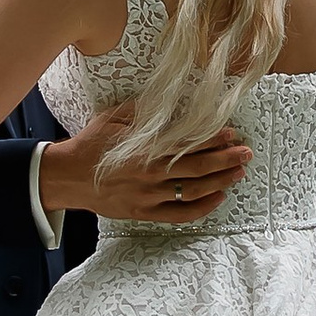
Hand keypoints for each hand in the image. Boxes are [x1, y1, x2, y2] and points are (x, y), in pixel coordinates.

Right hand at [38, 105, 250, 223]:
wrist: (68, 177)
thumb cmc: (90, 144)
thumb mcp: (113, 118)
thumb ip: (142, 112)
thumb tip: (168, 101)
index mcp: (144, 149)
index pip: (188, 144)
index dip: (213, 139)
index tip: (231, 133)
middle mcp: (150, 175)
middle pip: (198, 169)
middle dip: (226, 160)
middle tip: (246, 153)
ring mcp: (149, 197)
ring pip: (194, 191)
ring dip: (220, 181)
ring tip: (238, 172)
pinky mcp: (145, 213)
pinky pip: (180, 214)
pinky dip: (202, 208)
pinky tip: (218, 198)